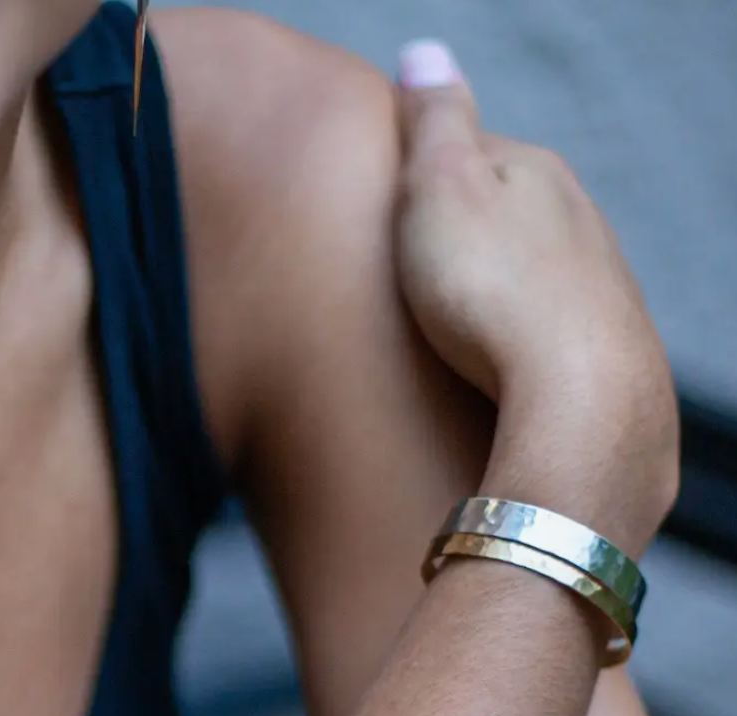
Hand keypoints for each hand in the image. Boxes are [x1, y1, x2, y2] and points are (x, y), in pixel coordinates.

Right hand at [394, 41, 677, 553]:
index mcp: (533, 172)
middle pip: (504, 215)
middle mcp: (575, 218)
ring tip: (445, 327)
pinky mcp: (598, 346)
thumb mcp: (440, 187)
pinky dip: (514, 336)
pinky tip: (490, 364)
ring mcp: (593, 283)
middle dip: (459, 238)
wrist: (577, 395)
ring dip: (490, 290)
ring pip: (528, 271)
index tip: (383, 213)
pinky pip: (543, 327)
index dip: (420, 181)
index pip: (469, 154)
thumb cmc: (493, 291)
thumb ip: (433, 120)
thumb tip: (424, 52)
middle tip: (406, 276)